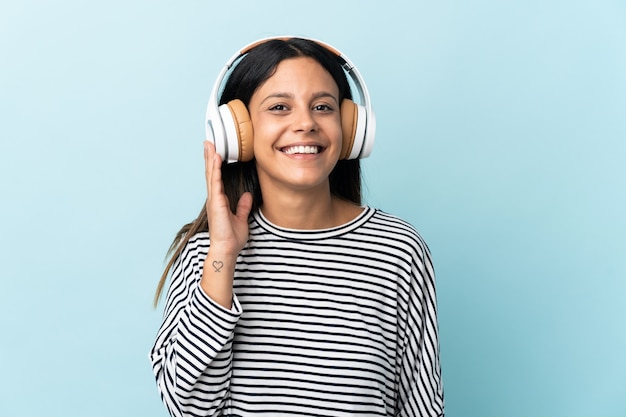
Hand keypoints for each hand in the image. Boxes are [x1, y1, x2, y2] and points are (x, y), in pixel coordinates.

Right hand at [204, 141, 252, 255]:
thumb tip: (246, 196)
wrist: (226, 250)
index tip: (214, 152)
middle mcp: (214, 198)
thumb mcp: (240, 219)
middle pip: (211, 173)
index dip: (215, 165)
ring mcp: (214, 200)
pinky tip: (216, 158)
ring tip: (210, 145)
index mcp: (219, 201)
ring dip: (210, 159)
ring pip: (211, 175)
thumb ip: (242, 207)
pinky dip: (215, 170)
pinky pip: (216, 182)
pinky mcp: (216, 202)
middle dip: (209, 157)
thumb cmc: (231, 238)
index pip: (216, 179)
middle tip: (208, 142)